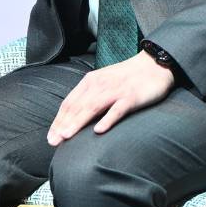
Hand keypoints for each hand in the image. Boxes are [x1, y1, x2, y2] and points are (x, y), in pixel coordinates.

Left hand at [47, 51, 173, 144]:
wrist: (154, 64)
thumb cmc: (127, 78)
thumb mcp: (104, 83)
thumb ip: (90, 96)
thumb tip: (73, 117)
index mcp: (91, 81)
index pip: (70, 103)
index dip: (59, 120)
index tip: (50, 137)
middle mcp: (100, 85)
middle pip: (78, 106)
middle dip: (63, 124)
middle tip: (53, 142)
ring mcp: (116, 90)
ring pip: (93, 107)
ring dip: (78, 122)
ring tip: (67, 136)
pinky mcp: (131, 97)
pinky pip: (117, 109)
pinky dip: (107, 119)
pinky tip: (99, 130)